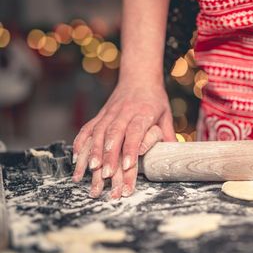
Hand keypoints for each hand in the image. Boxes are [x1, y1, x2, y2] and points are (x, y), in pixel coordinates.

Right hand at [71, 82, 175, 196]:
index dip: (131, 149)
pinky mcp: (100, 115)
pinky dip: (80, 144)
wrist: (139, 76)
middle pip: (114, 135)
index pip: (135, 132)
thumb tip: (175, 155)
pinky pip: (87, 129)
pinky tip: (77, 159)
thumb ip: (168, 135)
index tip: (127, 165)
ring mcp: (109, 113)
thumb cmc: (155, 99)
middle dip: (109, 156)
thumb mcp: (166, 114)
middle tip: (106, 175)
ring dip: (93, 152)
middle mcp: (124, 112)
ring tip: (91, 171)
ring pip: (98, 133)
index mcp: (143, 112)